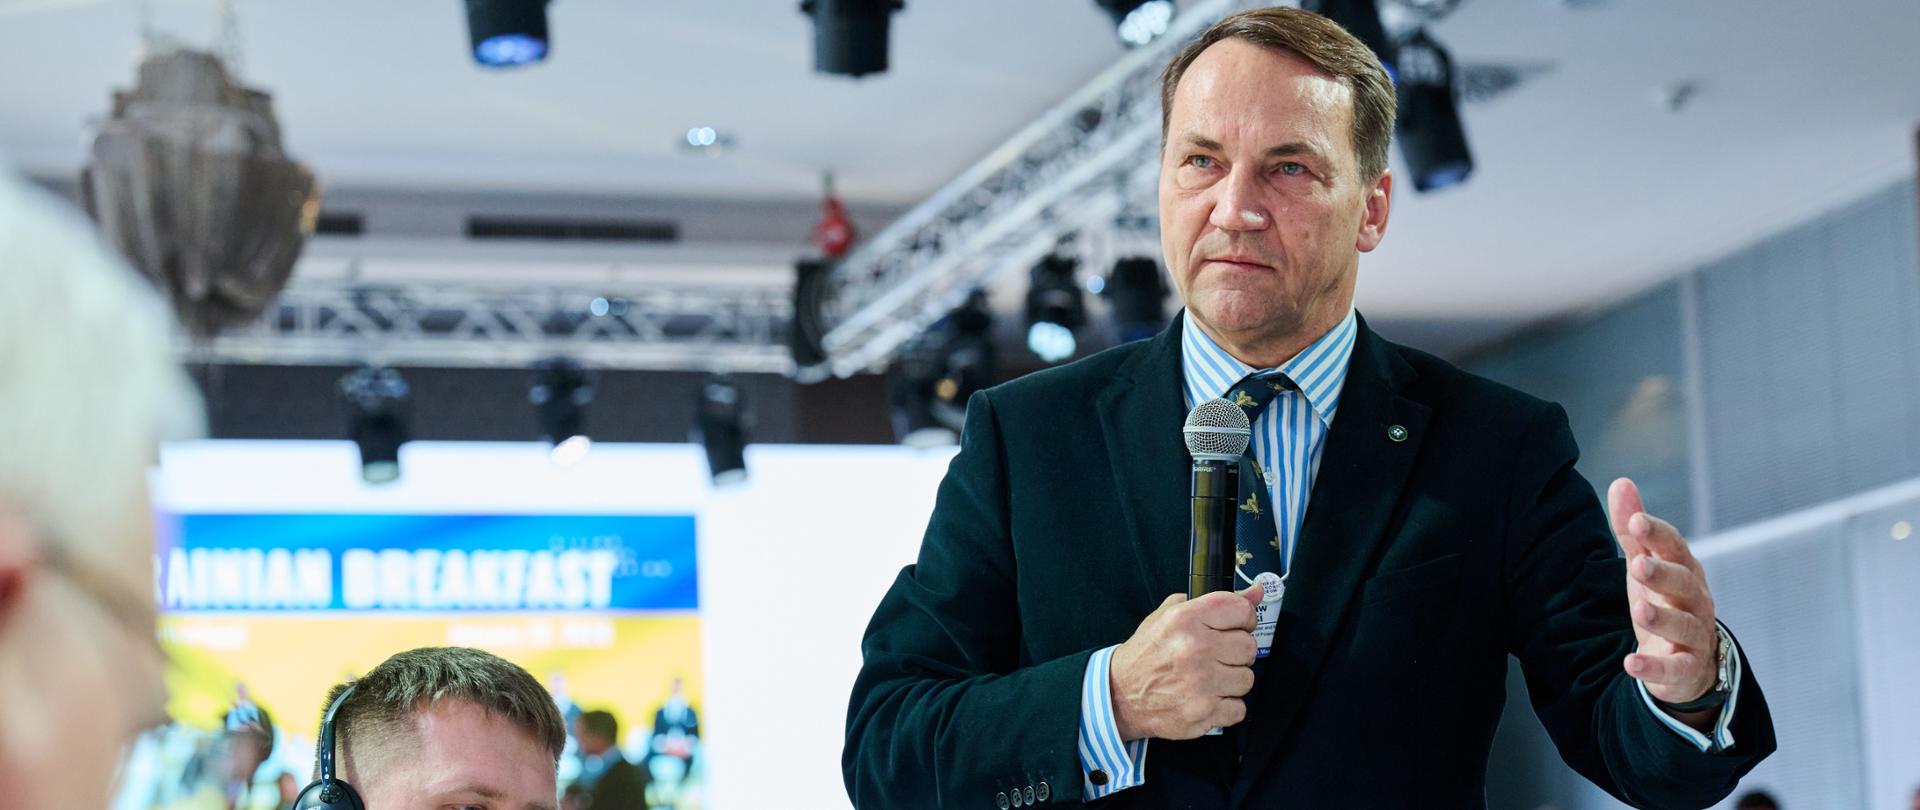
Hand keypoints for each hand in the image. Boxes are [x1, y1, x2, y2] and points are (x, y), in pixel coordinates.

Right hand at [1108, 584, 1263, 740]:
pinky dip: (1226, 706)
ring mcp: (1200, 683)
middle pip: (1248, 647)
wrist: (1120, 694)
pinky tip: (1208, 697)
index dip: (1243, 619)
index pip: (1242, 610)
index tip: (1235, 626)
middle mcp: (1194, 649)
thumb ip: (1214, 602)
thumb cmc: (1147, 654)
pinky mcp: (1203, 712)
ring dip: (1232, 680)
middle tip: (1217, 655)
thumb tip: (1256, 592)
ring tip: (1210, 677)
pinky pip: (1239, 708)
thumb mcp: (1170, 616)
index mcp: (1185, 619)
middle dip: (1236, 652)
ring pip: (1247, 679)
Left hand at [1608, 478, 1718, 706]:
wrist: (1690, 659)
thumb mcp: (1646, 564)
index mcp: (1685, 570)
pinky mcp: (1686, 668)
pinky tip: (1631, 664)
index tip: (1634, 520)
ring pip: (1684, 625)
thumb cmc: (1665, 600)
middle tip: (1638, 564)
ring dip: (1661, 617)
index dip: (1657, 534)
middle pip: (1683, 584)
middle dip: (1662, 573)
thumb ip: (1633, 531)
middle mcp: (1695, 600)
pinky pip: (1674, 669)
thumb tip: (1620, 482)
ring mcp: (1695, 635)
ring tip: (1638, 609)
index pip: (1675, 547)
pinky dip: (1654, 667)